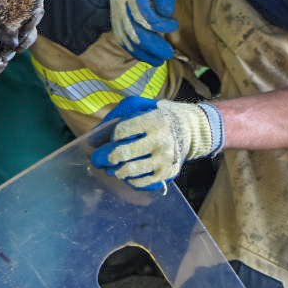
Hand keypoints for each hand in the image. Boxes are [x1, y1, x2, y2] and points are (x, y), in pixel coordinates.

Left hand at [90, 96, 223, 190]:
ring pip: (131, 170)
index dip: (112, 136)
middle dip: (106, 157)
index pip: (121, 131)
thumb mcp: (143, 105)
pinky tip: (127, 174)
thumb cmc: (159, 116)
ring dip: (116, 170)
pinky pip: (142, 182)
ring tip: (113, 168)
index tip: (112, 138)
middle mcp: (160, 140)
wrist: (191, 129)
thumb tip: (96, 133)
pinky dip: (130, 179)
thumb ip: (119, 114)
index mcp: (153, 120)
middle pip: (123, 153)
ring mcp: (165, 159)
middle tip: (99, 159)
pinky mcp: (167, 173)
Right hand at [109, 0, 180, 63]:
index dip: (160, 25)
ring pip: (124, 35)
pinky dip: (131, 47)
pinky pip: (120, 33)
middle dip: (151, 46)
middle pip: (132, 30)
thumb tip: (164, 15)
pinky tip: (143, 54)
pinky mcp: (116, 8)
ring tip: (158, 59)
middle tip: (169, 54)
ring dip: (141, 51)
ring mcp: (115, 3)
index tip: (175, 25)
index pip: (143, 15)